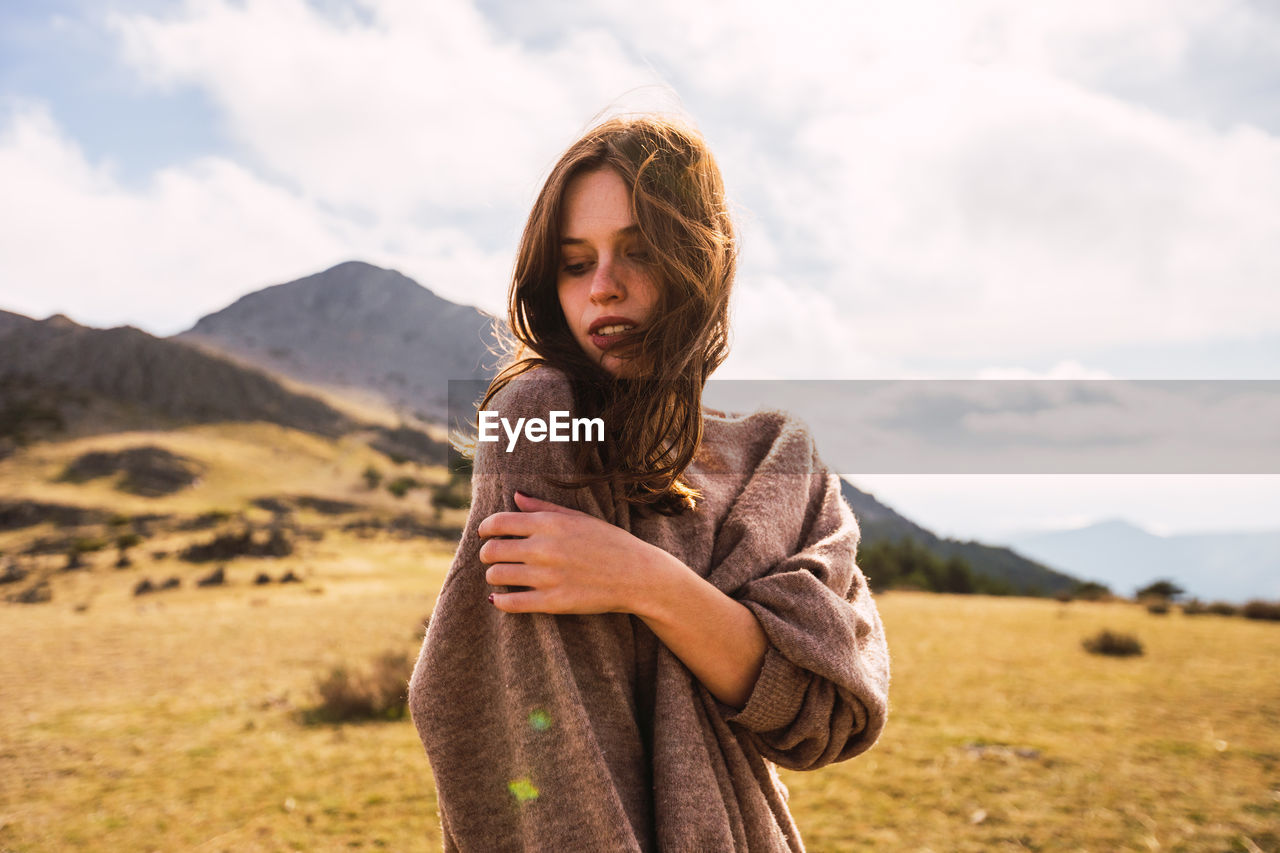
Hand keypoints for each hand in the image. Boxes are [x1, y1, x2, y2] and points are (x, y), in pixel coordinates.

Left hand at [477, 491, 676, 614]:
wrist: (637, 575)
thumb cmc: (609, 542)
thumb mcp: (578, 517)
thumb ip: (543, 507)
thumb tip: (515, 496)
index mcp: (549, 524)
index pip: (499, 522)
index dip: (485, 528)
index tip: (485, 534)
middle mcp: (544, 549)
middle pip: (493, 550)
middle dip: (487, 553)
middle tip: (492, 556)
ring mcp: (547, 577)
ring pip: (497, 576)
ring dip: (493, 576)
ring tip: (500, 576)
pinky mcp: (553, 603)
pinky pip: (511, 603)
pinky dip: (499, 602)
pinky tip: (499, 600)